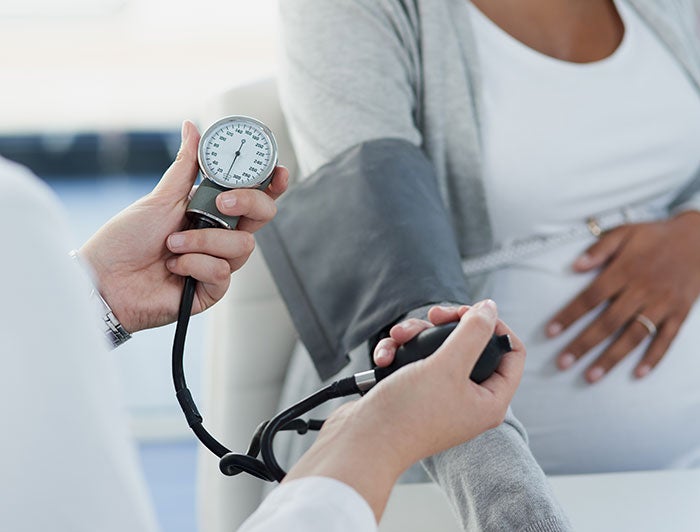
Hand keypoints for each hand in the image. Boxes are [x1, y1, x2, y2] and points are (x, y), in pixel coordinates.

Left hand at [79, 120, 288, 332]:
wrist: (105, 278)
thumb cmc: (127, 238)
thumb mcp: (161, 197)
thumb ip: (186, 165)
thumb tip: (192, 127)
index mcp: (213, 210)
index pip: (255, 195)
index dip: (272, 184)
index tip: (277, 173)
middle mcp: (220, 236)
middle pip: (262, 217)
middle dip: (248, 204)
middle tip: (221, 203)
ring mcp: (218, 263)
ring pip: (242, 246)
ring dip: (203, 241)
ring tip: (173, 244)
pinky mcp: (212, 290)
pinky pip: (222, 271)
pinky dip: (194, 265)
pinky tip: (173, 267)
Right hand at [285, 300, 524, 520]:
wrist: (361, 441)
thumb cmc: (409, 413)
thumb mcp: (447, 366)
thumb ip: (473, 333)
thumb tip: (490, 307)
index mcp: (489, 400)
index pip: (511, 353)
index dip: (495, 326)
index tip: (469, 313)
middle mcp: (468, 399)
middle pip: (472, 345)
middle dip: (448, 325)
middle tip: (434, 316)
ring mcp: (440, 395)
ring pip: (438, 347)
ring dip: (416, 335)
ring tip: (399, 336)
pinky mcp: (415, 392)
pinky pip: (414, 359)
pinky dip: (399, 351)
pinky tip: (385, 356)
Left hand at [547, 211, 699, 382]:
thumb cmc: (654, 236)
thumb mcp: (625, 232)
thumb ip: (599, 249)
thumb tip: (574, 266)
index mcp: (625, 270)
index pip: (591, 297)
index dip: (569, 315)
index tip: (550, 332)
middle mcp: (642, 290)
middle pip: (608, 322)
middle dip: (583, 345)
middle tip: (562, 363)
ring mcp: (663, 304)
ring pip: (634, 336)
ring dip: (611, 358)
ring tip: (590, 376)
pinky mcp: (680, 313)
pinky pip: (666, 339)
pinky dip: (654, 358)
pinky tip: (637, 374)